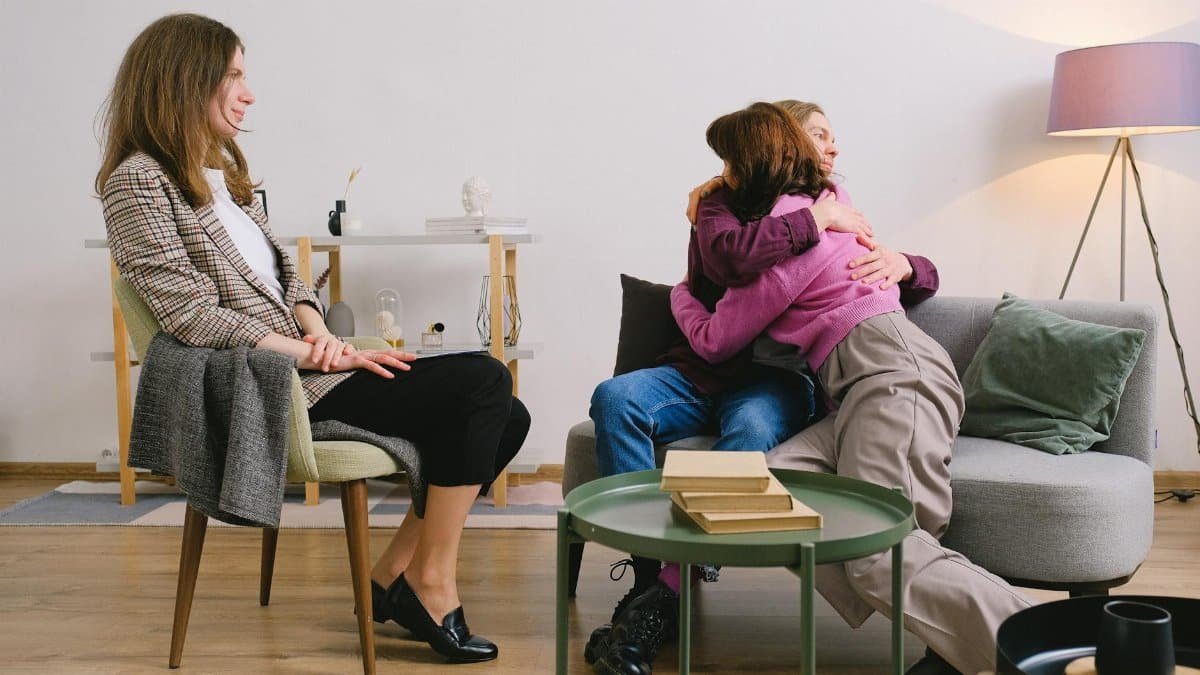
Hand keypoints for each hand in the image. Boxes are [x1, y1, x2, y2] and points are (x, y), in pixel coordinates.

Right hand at [298, 344, 416, 377]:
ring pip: (383, 358)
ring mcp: (363, 356)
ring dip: (397, 363)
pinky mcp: (357, 361)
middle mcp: (367, 353)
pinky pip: (372, 366)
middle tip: (416, 358)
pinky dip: (382, 371)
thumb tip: (370, 370)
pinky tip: (390, 376)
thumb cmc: (337, 361)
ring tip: (408, 368)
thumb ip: (361, 366)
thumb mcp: (352, 364)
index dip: (399, 354)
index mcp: (368, 353)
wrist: (323, 355)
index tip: (410, 357)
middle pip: (389, 353)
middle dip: (403, 355)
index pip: (387, 353)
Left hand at [302, 333, 353, 372]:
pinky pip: (349, 346)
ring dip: (337, 356)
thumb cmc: (321, 348)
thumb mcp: (314, 344)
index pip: (320, 342)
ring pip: (339, 347)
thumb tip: (306, 338)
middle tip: (324, 368)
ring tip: (334, 365)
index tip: (314, 361)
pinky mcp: (348, 347)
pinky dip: (349, 349)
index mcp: (324, 338)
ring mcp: (340, 343)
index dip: (317, 351)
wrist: (330, 344)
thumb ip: (310, 341)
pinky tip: (346, 353)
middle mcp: (333, 340)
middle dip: (327, 358)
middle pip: (330, 346)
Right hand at [686, 175, 725, 225]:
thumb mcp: (717, 184)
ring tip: (696, 228)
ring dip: (692, 219)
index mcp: (697, 192)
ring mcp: (693, 198)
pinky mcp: (694, 201)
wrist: (721, 181)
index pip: (693, 205)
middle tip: (696, 229)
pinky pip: (692, 210)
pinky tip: (697, 223)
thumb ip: (710, 188)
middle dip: (692, 219)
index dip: (693, 214)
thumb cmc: (720, 184)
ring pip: (689, 211)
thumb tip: (703, 194)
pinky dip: (693, 217)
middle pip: (689, 209)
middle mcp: (693, 195)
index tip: (695, 222)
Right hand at [808, 192, 874, 247]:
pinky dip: (868, 241)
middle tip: (870, 227)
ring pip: (864, 228)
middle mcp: (852, 215)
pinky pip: (863, 236)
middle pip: (862, 220)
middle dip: (866, 224)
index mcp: (846, 209)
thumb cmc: (825, 208)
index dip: (859, 215)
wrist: (827, 212)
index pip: (855, 212)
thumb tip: (831, 194)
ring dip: (869, 232)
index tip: (861, 216)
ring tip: (872, 235)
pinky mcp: (854, 229)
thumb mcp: (828, 201)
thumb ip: (830, 198)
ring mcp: (854, 222)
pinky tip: (871, 245)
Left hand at [848, 243, 912, 289]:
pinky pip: (891, 281)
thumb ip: (868, 242)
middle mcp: (885, 260)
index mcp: (880, 253)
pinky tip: (880, 288)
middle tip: (852, 276)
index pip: (868, 256)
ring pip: (881, 274)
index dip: (859, 260)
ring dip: (872, 278)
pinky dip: (887, 284)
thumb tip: (857, 235)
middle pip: (873, 266)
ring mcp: (891, 269)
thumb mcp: (878, 247)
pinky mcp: (896, 277)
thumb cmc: (886, 255)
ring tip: (863, 283)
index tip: (850, 265)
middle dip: (862, 271)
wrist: (903, 262)